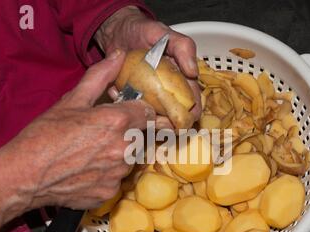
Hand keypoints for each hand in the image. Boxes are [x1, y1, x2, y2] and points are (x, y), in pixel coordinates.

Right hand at [0, 50, 154, 229]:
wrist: (25, 174)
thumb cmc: (45, 134)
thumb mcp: (72, 100)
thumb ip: (100, 77)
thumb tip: (119, 57)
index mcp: (119, 121)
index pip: (150, 114)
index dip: (140, 113)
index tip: (131, 115)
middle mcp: (125, 147)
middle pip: (142, 138)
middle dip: (130, 134)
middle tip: (103, 135)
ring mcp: (119, 173)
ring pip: (130, 160)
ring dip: (119, 156)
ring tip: (91, 154)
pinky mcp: (110, 191)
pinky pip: (116, 180)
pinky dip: (106, 175)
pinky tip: (87, 170)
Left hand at [94, 6, 200, 127]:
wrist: (118, 31)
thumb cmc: (145, 31)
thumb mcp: (166, 34)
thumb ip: (183, 47)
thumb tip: (194, 73)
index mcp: (181, 80)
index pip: (192, 102)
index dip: (192, 113)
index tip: (186, 119)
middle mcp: (167, 92)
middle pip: (173, 115)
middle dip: (168, 123)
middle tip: (158, 122)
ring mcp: (148, 97)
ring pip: (152, 117)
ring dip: (145, 116)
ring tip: (133, 105)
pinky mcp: (131, 98)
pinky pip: (129, 108)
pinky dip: (123, 104)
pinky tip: (115, 91)